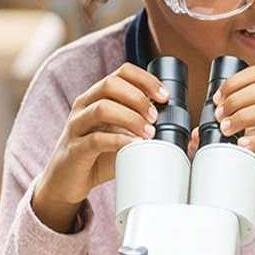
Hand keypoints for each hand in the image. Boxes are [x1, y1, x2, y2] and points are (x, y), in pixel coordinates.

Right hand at [31, 63, 166, 232]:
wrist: (68, 182)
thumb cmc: (100, 156)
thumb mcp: (124, 136)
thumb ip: (145, 128)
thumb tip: (187, 134)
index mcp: (98, 95)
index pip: (122, 72)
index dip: (145, 79)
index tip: (165, 95)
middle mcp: (84, 104)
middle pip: (111, 84)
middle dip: (139, 98)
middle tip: (157, 117)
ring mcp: (76, 125)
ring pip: (102, 108)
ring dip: (131, 118)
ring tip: (149, 133)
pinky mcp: (74, 149)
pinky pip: (96, 138)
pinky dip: (119, 140)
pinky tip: (134, 146)